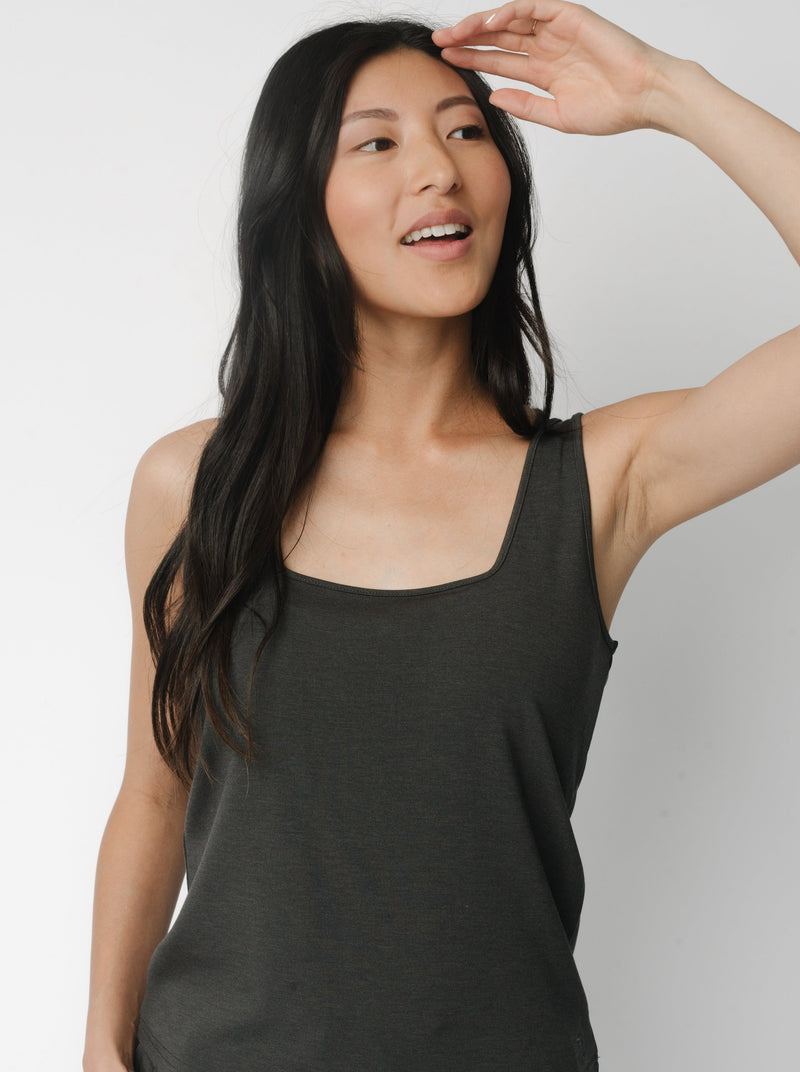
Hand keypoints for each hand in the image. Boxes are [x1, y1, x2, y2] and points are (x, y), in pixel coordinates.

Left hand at [431, 0, 681, 134]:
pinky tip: (487, 22)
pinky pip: (533, 7)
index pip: (500, 59)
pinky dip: (509, 11)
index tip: (447, 63)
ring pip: (510, 19)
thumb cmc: (610, 110)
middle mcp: (547, 46)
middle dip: (467, 38)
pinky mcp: (569, 15)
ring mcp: (557, 29)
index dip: (473, 58)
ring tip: (454, 33)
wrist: (643, 98)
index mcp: (544, 69)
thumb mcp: (557, 116)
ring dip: (481, 23)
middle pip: (499, 36)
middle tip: (439, 43)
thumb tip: (493, 97)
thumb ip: (525, 105)